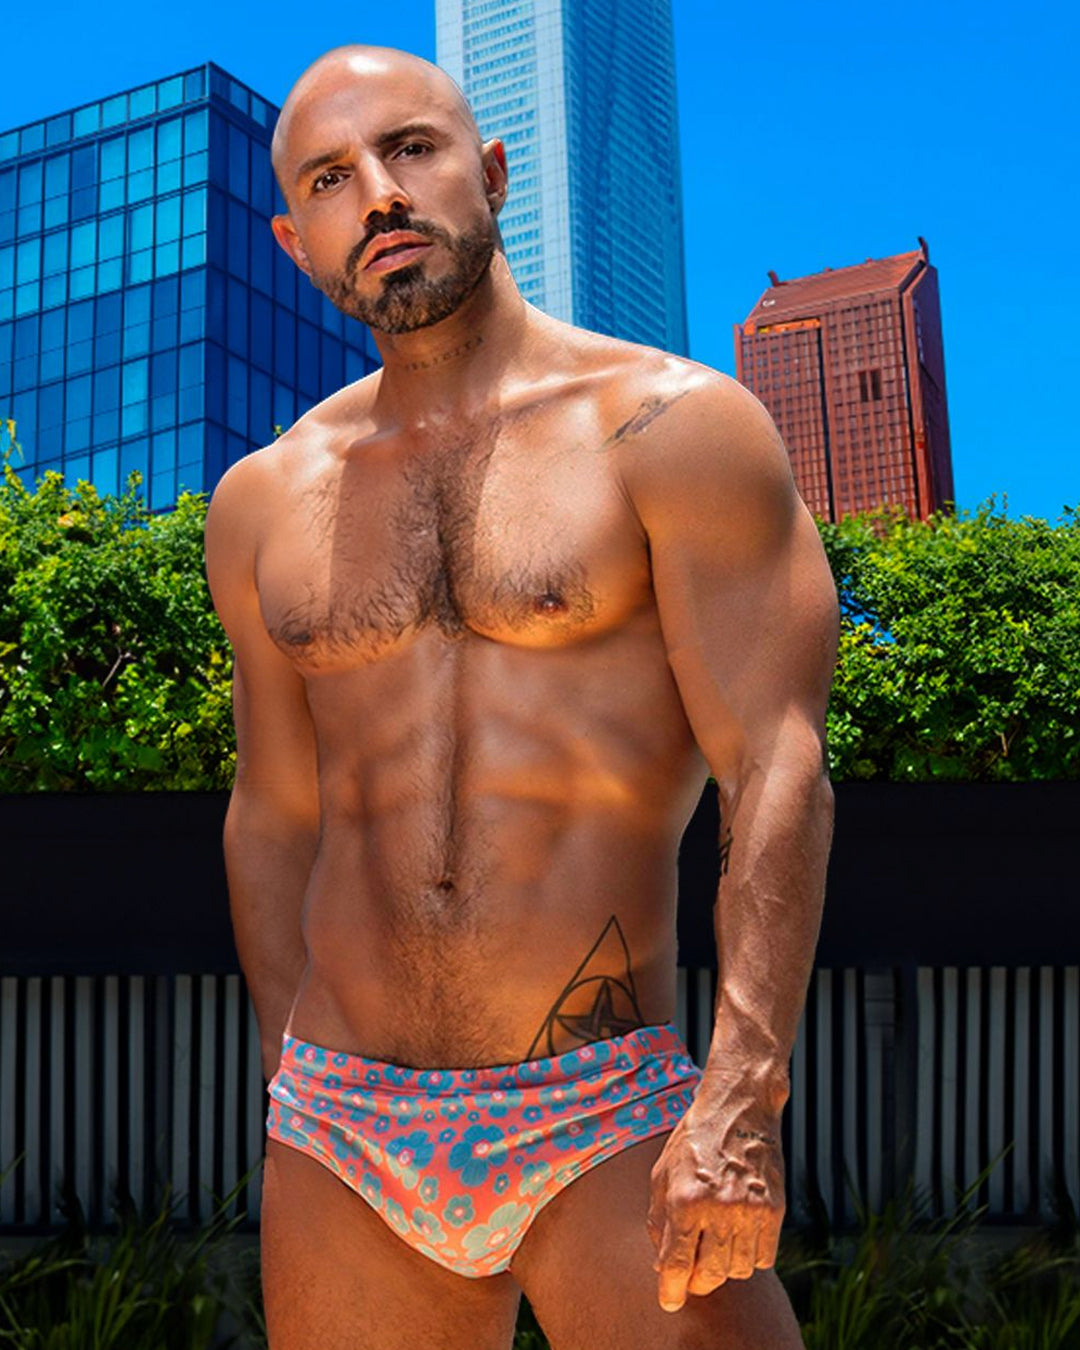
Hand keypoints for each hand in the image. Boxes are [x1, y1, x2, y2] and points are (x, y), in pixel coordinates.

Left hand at [646, 1082, 785, 1311]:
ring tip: (716, 1244)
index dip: (672, 1290)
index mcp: (685, 1199)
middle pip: (709, 1275)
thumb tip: (661, 1265)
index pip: (677, 1264)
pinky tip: (739, 1235)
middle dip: (697, 1282)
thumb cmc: (695, 1140)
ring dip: (724, 1266)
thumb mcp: (663, 1173)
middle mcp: (718, 1209)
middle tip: (692, 1273)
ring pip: (737, 1271)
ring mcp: (750, 1211)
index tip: (670, 1300)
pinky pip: (762, 1258)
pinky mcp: (774, 1210)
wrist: (739, 1109)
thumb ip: (659, 1220)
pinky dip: (749, 1256)